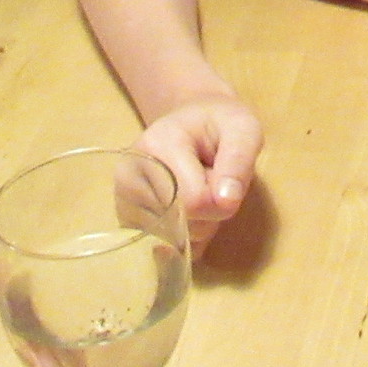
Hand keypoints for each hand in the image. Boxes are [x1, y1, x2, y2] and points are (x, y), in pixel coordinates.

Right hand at [134, 92, 260, 254]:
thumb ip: (239, 161)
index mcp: (157, 144)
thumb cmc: (220, 125)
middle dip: (209, 213)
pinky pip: (164, 245)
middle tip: (210, 180)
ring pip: (172, 239)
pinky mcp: (126, 218)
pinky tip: (184, 206)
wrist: (193, 121)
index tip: (223, 174)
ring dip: (197, 224)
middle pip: (181, 224)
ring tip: (196, 189)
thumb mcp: (243, 130)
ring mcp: (124, 198)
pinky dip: (183, 235)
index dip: (221, 199)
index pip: (195, 201)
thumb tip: (225, 202)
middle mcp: (130, 173)